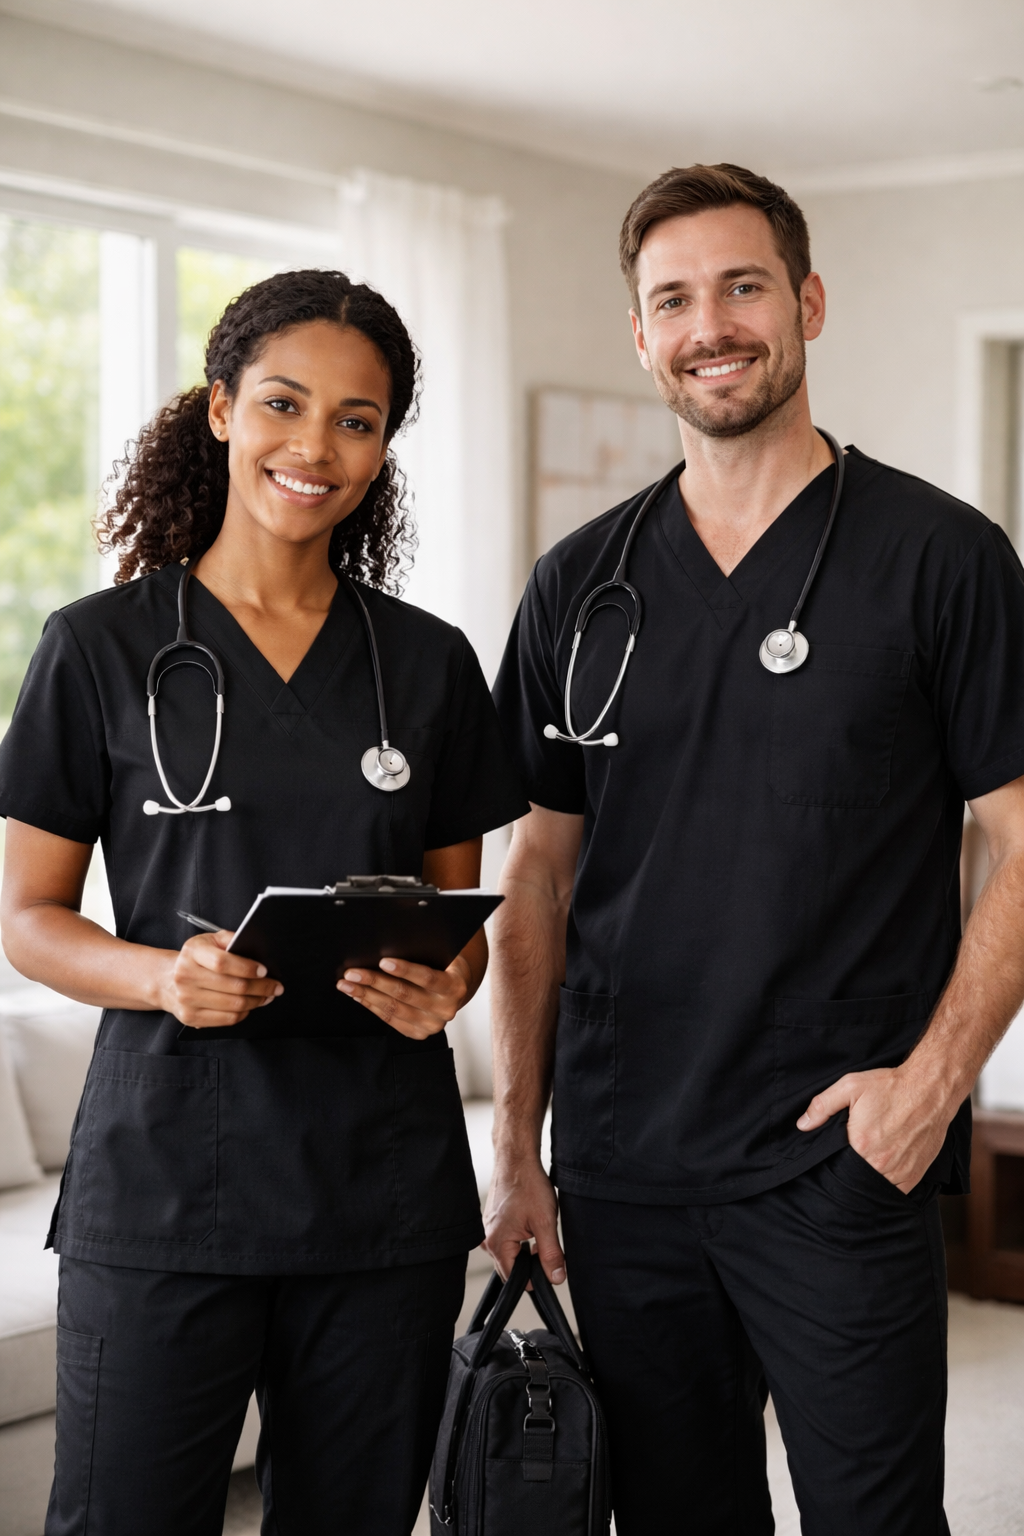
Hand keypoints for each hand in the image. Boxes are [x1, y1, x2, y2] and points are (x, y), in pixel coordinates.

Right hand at [158, 931, 282, 1027]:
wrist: (166, 980)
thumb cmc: (195, 959)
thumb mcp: (209, 941)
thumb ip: (230, 939)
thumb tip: (254, 946)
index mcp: (192, 953)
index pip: (222, 963)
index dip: (247, 968)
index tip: (264, 971)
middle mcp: (186, 976)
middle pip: (233, 986)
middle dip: (261, 987)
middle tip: (275, 986)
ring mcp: (187, 999)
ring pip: (233, 1005)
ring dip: (256, 1001)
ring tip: (266, 996)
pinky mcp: (191, 1017)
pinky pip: (226, 1019)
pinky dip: (244, 1013)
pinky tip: (250, 1005)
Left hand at [337, 955, 469, 1039]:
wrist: (454, 992)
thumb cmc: (444, 967)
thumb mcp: (442, 955)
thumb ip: (423, 951)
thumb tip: (387, 942)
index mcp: (455, 986)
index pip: (427, 977)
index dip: (405, 969)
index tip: (382, 961)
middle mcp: (445, 1009)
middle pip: (405, 994)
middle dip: (375, 982)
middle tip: (353, 973)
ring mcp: (432, 1025)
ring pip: (393, 1009)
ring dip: (366, 995)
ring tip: (347, 985)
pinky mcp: (418, 1033)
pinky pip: (390, 1020)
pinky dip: (372, 1006)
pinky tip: (359, 996)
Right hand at [484, 1151, 565, 1284]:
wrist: (516, 1158)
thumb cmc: (527, 1184)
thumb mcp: (545, 1222)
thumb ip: (550, 1254)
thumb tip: (556, 1278)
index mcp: (496, 1243)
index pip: (515, 1278)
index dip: (535, 1275)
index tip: (548, 1261)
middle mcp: (487, 1239)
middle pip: (511, 1267)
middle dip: (530, 1261)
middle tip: (543, 1240)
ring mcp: (488, 1229)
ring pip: (510, 1253)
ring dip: (525, 1248)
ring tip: (536, 1227)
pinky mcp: (492, 1221)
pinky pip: (506, 1240)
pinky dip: (519, 1237)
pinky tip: (528, 1221)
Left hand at [797, 1065, 952, 1191]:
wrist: (930, 1089)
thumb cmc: (891, 1087)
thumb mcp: (850, 1086)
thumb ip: (822, 1106)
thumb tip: (803, 1125)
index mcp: (861, 1145)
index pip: (838, 1167)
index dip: (834, 1164)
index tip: (834, 1157)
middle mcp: (881, 1163)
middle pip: (856, 1179)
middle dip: (850, 1173)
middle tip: (851, 1160)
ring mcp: (900, 1171)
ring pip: (876, 1187)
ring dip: (869, 1180)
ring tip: (866, 1165)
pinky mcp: (915, 1174)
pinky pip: (897, 1191)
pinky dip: (888, 1185)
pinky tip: (883, 1172)